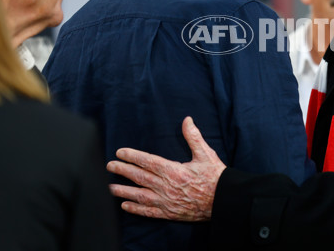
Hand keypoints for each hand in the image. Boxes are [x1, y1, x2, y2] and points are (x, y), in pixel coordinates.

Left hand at [106, 116, 225, 220]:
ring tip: (111, 187)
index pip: (147, 161)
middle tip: (110, 166)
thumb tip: (187, 120)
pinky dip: (136, 209)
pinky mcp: (169, 213)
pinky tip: (125, 206)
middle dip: (123, 171)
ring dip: (124, 191)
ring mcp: (166, 201)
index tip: (120, 152)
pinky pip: (148, 212)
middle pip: (139, 177)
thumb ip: (194, 137)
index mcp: (173, 170)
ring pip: (139, 196)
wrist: (223, 201)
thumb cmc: (215, 177)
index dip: (132, 156)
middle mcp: (166, 187)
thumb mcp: (206, 154)